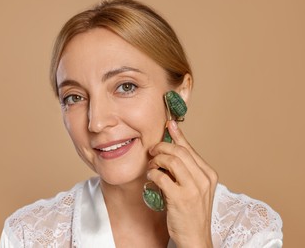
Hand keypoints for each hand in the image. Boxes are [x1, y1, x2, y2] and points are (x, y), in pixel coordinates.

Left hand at [147, 120, 217, 247]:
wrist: (195, 238)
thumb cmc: (191, 212)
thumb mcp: (195, 188)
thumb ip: (186, 170)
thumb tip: (171, 150)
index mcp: (209, 174)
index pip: (190, 149)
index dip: (178, 135)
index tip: (169, 124)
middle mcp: (204, 179)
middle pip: (179, 151)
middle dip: (162, 147)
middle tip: (152, 151)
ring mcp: (194, 189)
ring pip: (171, 161)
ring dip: (156, 160)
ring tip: (152, 166)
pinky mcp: (181, 198)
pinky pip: (161, 177)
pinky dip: (153, 174)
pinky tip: (151, 178)